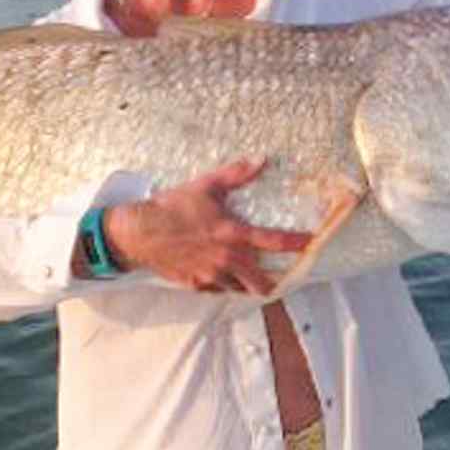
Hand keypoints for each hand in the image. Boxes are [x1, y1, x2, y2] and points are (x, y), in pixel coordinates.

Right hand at [103, 158, 311, 294]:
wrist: (139, 233)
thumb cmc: (173, 207)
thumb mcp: (206, 185)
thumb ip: (236, 174)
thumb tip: (261, 160)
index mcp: (232, 234)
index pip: (273, 242)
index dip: (296, 243)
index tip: (310, 243)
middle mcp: (226, 259)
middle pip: (261, 282)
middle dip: (271, 281)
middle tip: (276, 276)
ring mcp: (211, 275)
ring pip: (239, 288)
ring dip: (245, 283)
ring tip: (248, 277)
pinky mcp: (196, 285)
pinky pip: (217, 289)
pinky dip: (222, 284)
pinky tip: (219, 274)